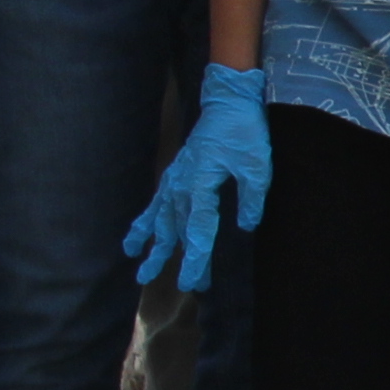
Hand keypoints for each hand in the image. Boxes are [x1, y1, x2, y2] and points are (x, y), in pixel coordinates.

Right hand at [125, 65, 273, 290]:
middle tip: (190, 286)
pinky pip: (154, 206)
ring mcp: (174, 181)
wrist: (227, 103)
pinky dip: (143, 225)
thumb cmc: (244, 132)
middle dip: (183, 260)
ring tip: (141, 274)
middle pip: (181, 232)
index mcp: (200, 185)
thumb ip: (252, 198)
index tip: (192, 282)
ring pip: (162, 223)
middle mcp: (181, 186)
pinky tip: (132, 242)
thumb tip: (246, 226)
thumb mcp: (258, 165)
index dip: (196, 258)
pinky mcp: (174, 176)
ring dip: (155, 248)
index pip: (199, 230)